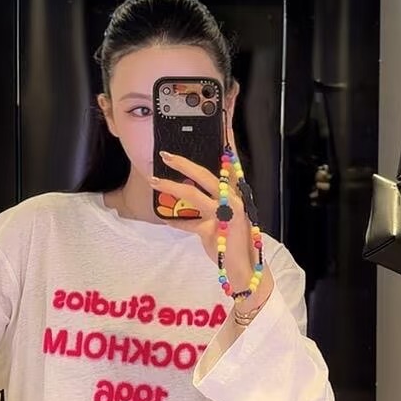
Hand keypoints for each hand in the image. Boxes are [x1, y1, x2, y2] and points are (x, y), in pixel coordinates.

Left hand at [149, 149, 268, 297]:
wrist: (245, 268)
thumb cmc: (234, 241)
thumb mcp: (224, 219)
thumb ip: (209, 206)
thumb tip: (188, 193)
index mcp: (236, 195)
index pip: (229, 168)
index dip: (223, 148)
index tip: (216, 132)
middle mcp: (233, 200)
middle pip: (206, 176)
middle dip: (184, 164)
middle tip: (166, 155)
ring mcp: (226, 214)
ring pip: (193, 194)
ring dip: (171, 186)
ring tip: (155, 181)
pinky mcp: (215, 230)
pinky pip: (189, 223)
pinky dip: (177, 222)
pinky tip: (168, 220)